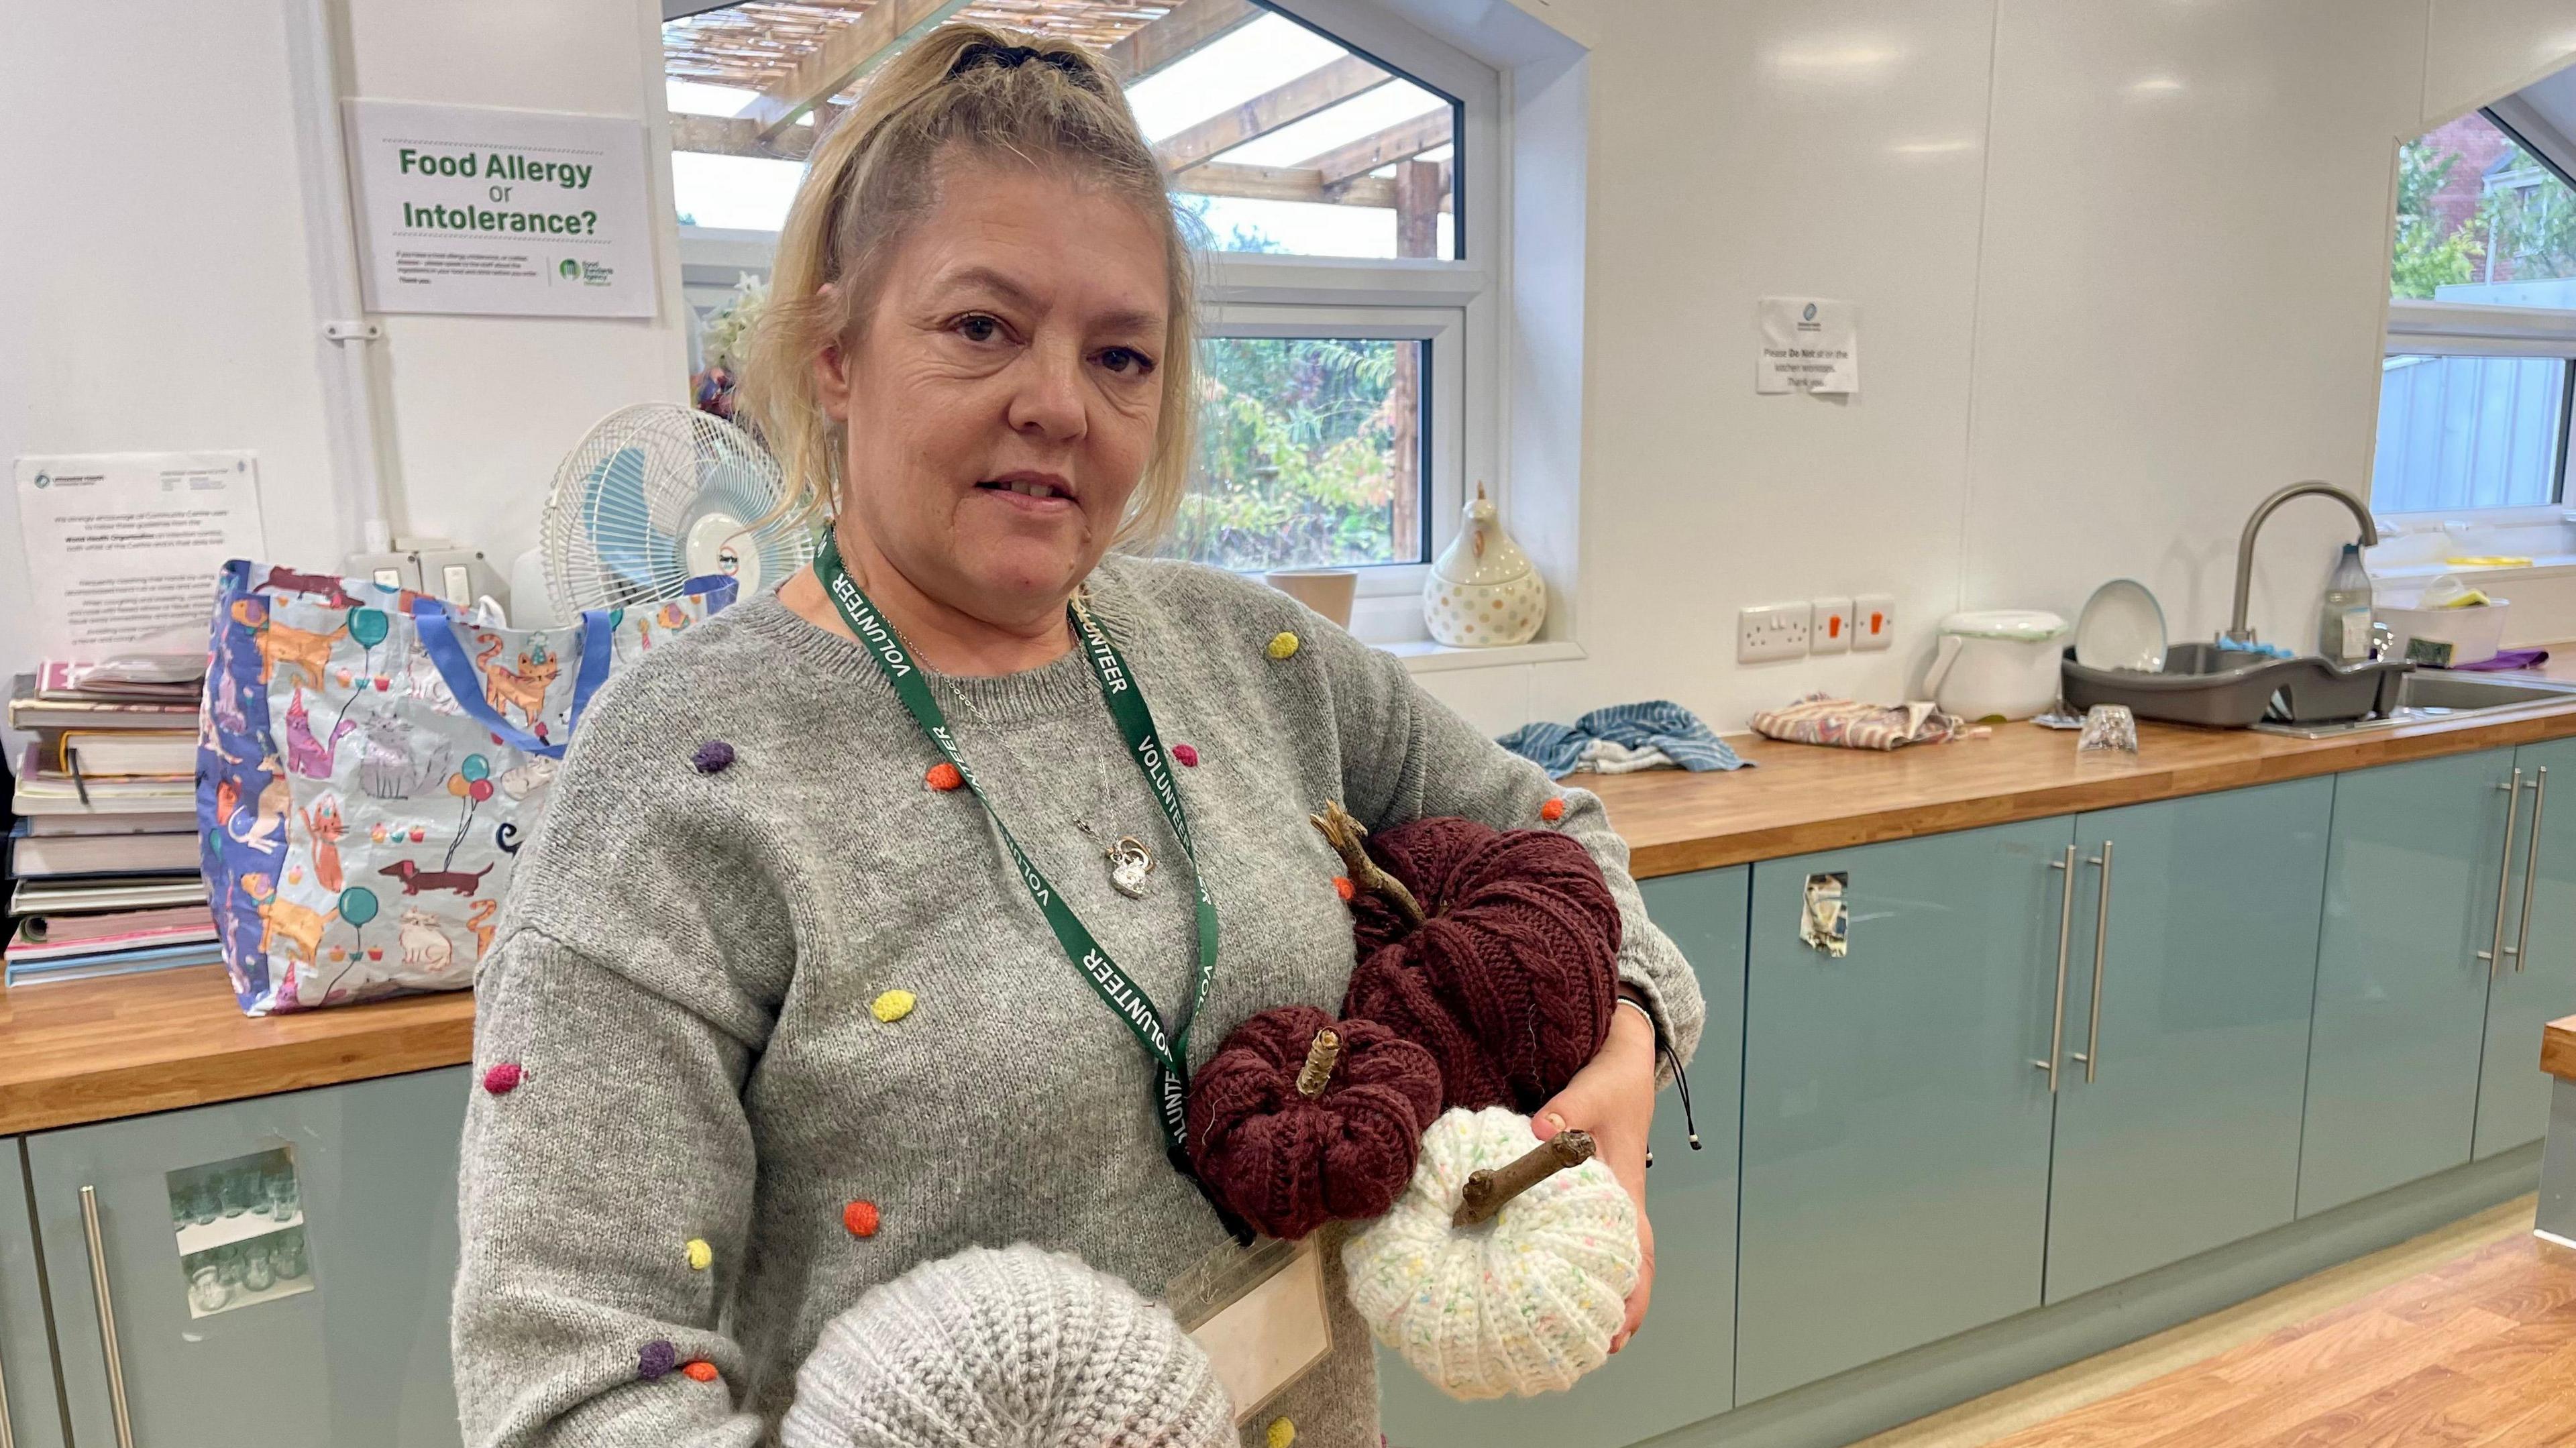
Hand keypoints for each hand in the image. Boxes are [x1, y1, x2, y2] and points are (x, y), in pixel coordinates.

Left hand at [1532, 1004, 1657, 1352]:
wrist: (1622, 1062)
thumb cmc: (1611, 1084)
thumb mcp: (1592, 1090)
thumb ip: (1567, 1110)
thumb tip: (1539, 1132)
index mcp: (1626, 1195)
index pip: (1638, 1260)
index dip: (1630, 1302)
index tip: (1614, 1336)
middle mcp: (1621, 1210)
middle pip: (1626, 1277)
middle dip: (1610, 1318)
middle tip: (1582, 1355)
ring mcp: (1606, 1208)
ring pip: (1607, 1266)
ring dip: (1593, 1300)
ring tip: (1562, 1340)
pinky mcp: (1588, 1201)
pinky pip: (1588, 1245)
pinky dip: (1575, 1271)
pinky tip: (1544, 1287)